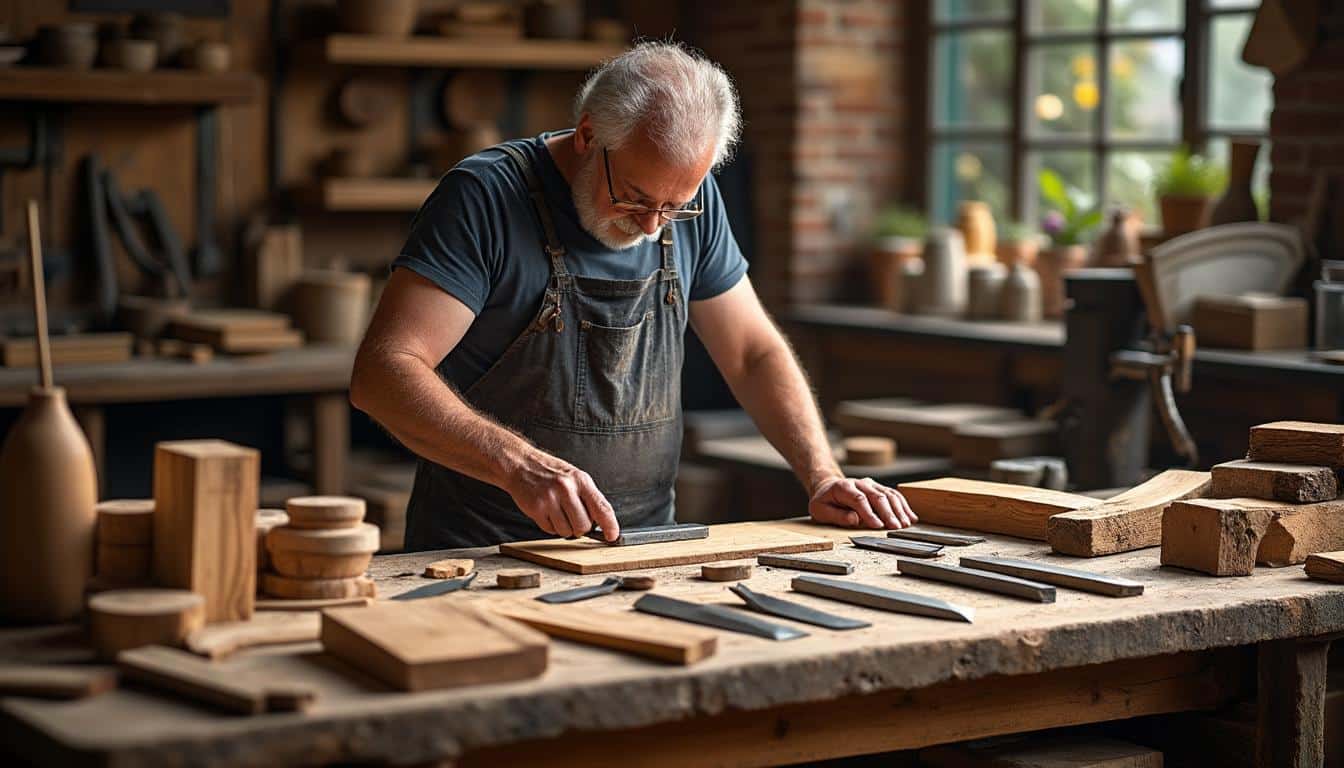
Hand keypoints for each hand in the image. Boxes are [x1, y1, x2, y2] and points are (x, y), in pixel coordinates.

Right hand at [505, 454, 619, 540]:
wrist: (521, 465)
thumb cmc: (550, 472)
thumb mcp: (574, 477)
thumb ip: (588, 497)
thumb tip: (602, 522)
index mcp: (580, 480)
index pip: (602, 507)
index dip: (610, 525)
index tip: (612, 536)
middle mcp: (566, 489)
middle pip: (584, 525)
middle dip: (581, 527)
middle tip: (573, 517)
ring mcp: (550, 499)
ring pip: (567, 531)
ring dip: (564, 528)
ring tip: (558, 512)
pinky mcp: (536, 509)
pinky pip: (551, 531)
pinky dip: (551, 526)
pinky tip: (547, 512)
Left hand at [808, 476, 915, 528]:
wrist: (829, 487)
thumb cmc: (825, 501)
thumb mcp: (820, 510)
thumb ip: (837, 515)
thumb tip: (854, 519)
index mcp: (843, 487)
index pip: (859, 499)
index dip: (869, 513)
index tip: (877, 526)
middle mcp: (860, 483)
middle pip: (877, 496)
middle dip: (888, 513)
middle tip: (895, 528)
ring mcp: (871, 484)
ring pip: (888, 495)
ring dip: (899, 510)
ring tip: (905, 524)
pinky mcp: (879, 488)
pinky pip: (894, 495)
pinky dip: (904, 506)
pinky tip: (910, 517)